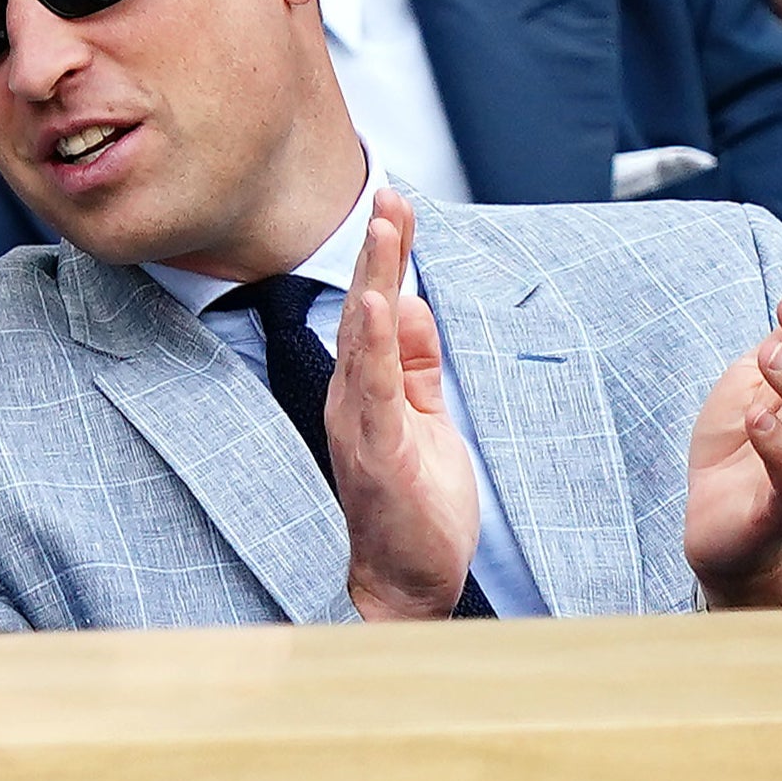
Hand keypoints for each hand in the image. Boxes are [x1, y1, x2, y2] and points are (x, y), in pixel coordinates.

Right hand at [326, 188, 479, 620]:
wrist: (405, 584)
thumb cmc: (415, 510)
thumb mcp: (426, 421)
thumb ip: (415, 366)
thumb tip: (409, 305)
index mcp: (369, 391)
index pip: (377, 310)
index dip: (388, 258)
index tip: (397, 205)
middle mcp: (355, 399)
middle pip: (365, 310)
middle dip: (379, 250)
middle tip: (390, 196)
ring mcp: (360, 423)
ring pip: (364, 338)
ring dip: (375, 279)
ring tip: (384, 228)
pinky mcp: (376, 449)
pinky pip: (373, 388)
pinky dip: (373, 343)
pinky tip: (376, 304)